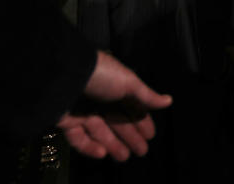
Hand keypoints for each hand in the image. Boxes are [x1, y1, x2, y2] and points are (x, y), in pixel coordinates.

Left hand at [56, 51, 171, 160]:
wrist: (65, 74)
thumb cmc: (102, 75)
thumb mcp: (129, 82)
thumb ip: (147, 96)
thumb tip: (169, 101)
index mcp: (117, 88)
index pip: (132, 108)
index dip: (142, 122)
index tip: (150, 135)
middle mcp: (101, 100)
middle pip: (118, 122)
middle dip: (130, 137)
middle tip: (142, 151)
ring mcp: (83, 111)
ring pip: (100, 133)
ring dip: (113, 145)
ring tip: (125, 157)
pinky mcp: (67, 122)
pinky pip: (79, 139)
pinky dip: (90, 147)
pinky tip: (102, 154)